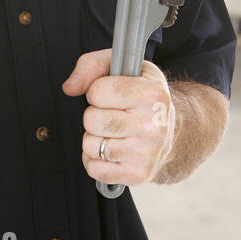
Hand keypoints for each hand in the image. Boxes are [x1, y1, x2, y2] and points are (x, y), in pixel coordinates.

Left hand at [61, 49, 175, 188]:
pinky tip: (112, 149)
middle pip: (91, 120)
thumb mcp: (125, 68)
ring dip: (94, 138)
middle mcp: (153, 125)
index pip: (98, 91)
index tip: (110, 94)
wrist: (170, 130)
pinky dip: (96, 160)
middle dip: (94, 115)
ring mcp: (147, 153)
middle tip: (112, 114)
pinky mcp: (138, 174)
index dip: (96, 91)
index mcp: (152, 94)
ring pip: (90, 145)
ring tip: (114, 132)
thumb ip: (92, 65)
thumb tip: (70, 87)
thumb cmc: (142, 96)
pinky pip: (94, 169)